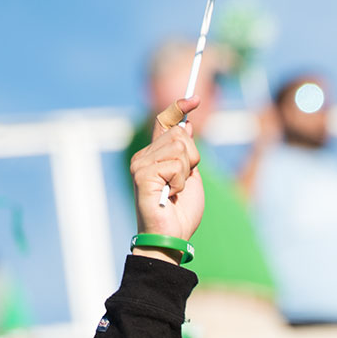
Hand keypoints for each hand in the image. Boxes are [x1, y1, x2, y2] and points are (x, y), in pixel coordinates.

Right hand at [132, 97, 204, 245]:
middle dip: (192, 158)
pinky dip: (181, 183)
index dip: (179, 107)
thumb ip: (186, 153)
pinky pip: (175, 164)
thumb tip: (186, 125)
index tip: (196, 98)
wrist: (170, 238)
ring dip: (186, 173)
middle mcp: (144, 157)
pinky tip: (171, 196)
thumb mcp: (190, 177)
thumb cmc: (180, 213)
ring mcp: (140, 165)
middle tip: (184, 182)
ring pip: (179, 147)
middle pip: (179, 134)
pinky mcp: (142, 175)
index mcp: (154, 156)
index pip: (165, 121)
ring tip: (176, 191)